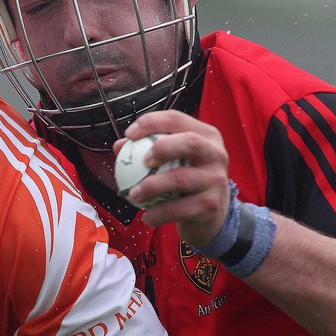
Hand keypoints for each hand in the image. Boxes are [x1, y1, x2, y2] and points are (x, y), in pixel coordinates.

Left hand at [115, 110, 230, 247]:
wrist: (213, 215)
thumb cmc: (187, 181)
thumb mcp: (173, 161)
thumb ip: (148, 150)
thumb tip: (120, 146)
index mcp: (205, 135)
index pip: (177, 119)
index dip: (151, 122)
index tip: (129, 135)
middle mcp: (215, 154)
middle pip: (190, 142)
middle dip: (162, 148)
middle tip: (142, 162)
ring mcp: (216, 180)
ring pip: (180, 179)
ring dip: (151, 187)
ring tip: (133, 195)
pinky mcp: (211, 204)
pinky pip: (179, 209)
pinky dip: (159, 213)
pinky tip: (147, 217)